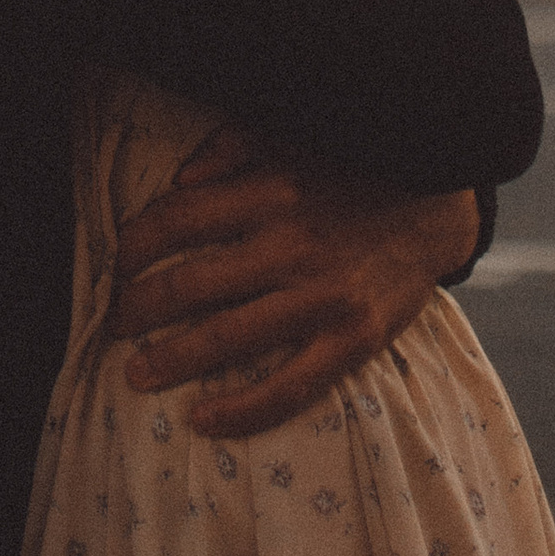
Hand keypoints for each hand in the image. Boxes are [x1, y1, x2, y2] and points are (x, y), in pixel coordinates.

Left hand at [106, 122, 480, 438]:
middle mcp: (291, 244)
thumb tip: (177, 182)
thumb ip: (230, 149)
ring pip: (228, 338)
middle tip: (114, 323)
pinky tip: (203, 420)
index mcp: (271, 188)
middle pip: (190, 284)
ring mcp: (322, 297)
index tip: (117, 262)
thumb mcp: (292, 135)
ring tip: (134, 375)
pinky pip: (289, 387)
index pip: (178, 218)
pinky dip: (242, 411)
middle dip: (139, 309)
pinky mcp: (353, 340)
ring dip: (172, 360)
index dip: (135, 244)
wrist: (440, 203)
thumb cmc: (353, 168)